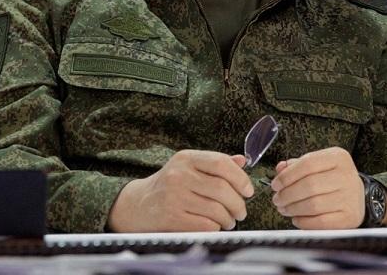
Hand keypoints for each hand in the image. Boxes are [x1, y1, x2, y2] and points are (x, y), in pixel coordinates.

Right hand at [107, 150, 253, 231]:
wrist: (138, 204)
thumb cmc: (168, 185)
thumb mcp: (187, 167)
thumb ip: (214, 163)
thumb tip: (242, 161)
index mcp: (186, 158)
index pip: (221, 163)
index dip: (240, 178)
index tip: (248, 190)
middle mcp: (179, 175)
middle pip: (222, 189)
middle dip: (238, 204)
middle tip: (241, 211)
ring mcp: (174, 196)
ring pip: (216, 210)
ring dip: (228, 219)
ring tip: (228, 221)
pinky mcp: (171, 217)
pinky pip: (206, 225)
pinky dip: (215, 228)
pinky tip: (214, 226)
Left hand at [269, 147, 364, 228]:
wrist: (358, 197)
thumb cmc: (332, 179)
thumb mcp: (317, 165)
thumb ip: (297, 166)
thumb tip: (280, 169)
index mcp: (338, 158)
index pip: (307, 164)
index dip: (287, 176)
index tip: (275, 185)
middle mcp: (347, 176)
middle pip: (309, 185)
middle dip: (287, 194)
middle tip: (277, 199)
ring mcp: (351, 198)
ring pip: (313, 205)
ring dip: (293, 208)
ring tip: (284, 209)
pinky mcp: (350, 218)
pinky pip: (321, 222)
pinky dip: (304, 222)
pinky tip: (297, 219)